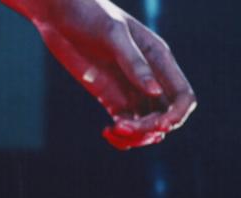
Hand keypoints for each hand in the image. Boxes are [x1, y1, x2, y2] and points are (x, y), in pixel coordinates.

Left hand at [14, 0, 195, 148]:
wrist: (60, 15)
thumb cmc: (90, 15)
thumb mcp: (113, 35)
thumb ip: (133, 63)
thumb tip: (155, 93)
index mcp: (158, 58)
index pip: (182, 97)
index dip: (175, 117)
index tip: (156, 126)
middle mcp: (149, 76)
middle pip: (164, 117)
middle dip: (149, 130)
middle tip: (123, 127)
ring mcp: (129, 89)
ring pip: (144, 125)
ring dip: (134, 137)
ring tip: (112, 130)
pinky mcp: (110, 97)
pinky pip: (124, 125)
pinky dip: (120, 136)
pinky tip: (106, 132)